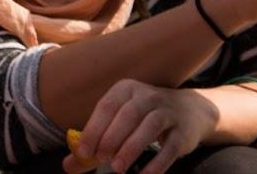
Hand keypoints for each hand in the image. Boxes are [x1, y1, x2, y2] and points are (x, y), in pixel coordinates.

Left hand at [68, 80, 211, 173]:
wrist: (188, 112)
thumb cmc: (142, 120)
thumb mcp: (118, 124)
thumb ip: (94, 144)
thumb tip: (68, 165)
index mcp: (126, 89)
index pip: (107, 106)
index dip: (93, 129)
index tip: (83, 152)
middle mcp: (148, 95)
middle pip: (128, 114)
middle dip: (112, 138)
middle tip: (101, 159)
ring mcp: (168, 111)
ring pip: (149, 126)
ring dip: (132, 147)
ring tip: (118, 168)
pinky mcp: (183, 131)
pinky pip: (171, 146)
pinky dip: (157, 162)